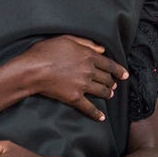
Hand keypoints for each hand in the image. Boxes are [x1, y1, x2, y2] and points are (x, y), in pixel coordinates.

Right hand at [13, 35, 127, 121]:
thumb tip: (102, 49)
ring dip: (108, 94)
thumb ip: (86, 43)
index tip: (125, 75)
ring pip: (102, 92)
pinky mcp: (75, 98)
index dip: (119, 70)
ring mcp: (83, 85)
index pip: (109, 64)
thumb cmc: (45, 51)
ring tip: (109, 95)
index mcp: (88, 56)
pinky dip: (96, 114)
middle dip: (112, 82)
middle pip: (107, 78)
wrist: (32, 70)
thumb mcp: (66, 39)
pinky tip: (102, 118)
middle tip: (113, 85)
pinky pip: (89, 108)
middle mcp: (89, 71)